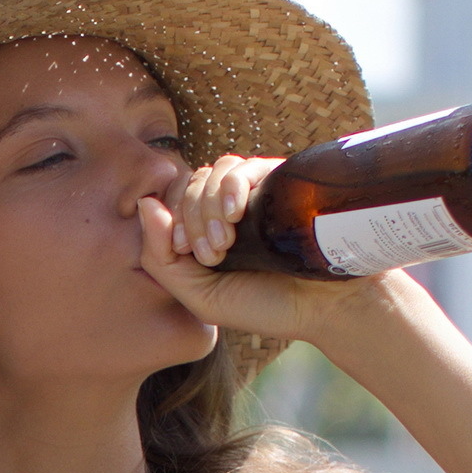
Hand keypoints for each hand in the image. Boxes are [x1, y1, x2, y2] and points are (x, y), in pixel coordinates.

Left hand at [139, 153, 377, 343]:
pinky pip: (241, 166)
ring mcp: (251, 194)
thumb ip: (160, 260)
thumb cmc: (265, 306)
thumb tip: (144, 204)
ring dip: (208, 205)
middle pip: (187, 186)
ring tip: (227, 241)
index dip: (168, 222)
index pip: (168, 205)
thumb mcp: (200, 297)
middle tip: (214, 254)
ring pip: (210, 172)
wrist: (327, 307)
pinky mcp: (276, 182)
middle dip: (191, 219)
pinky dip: (230, 185)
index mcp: (202, 233)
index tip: (186, 253)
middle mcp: (225, 209)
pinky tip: (237, 211)